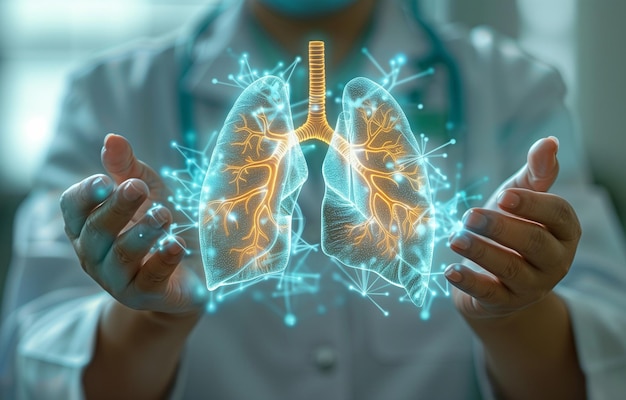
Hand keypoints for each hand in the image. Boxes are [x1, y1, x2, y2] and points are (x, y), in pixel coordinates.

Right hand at [60, 134, 207, 315]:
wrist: (193, 267)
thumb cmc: (161, 221)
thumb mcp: (147, 190)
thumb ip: (128, 168)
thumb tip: (113, 139)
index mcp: (87, 224)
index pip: (71, 208)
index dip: (86, 194)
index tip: (107, 181)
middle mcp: (94, 253)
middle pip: (95, 230)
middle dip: (117, 208)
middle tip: (139, 189)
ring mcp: (117, 279)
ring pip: (121, 256)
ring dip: (143, 232)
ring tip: (164, 215)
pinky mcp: (145, 295)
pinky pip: (150, 279)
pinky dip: (164, 260)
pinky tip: (177, 245)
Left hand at [445, 137, 581, 318]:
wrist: (497, 279)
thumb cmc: (512, 229)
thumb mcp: (521, 198)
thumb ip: (535, 174)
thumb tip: (549, 141)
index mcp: (564, 231)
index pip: (558, 215)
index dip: (533, 205)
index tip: (504, 196)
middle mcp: (556, 261)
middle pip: (533, 244)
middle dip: (500, 228)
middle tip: (469, 216)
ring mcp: (532, 286)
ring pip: (511, 270)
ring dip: (481, 252)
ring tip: (455, 238)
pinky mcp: (505, 303)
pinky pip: (489, 294)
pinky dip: (469, 282)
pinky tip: (449, 271)